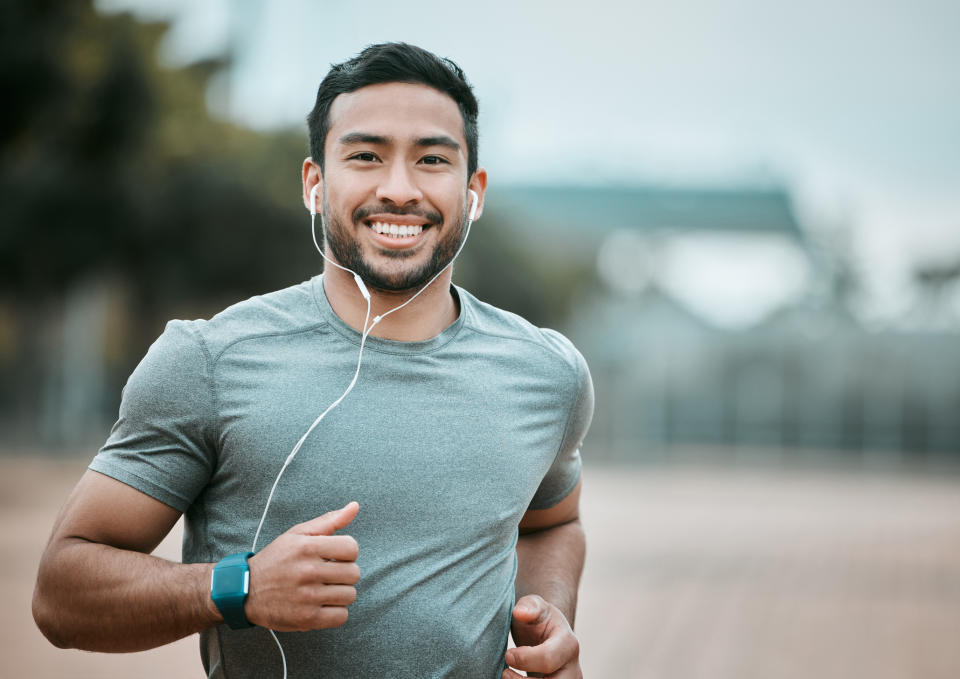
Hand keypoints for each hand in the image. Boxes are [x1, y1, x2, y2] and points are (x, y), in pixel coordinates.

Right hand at [243, 502, 360, 631]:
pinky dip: (336, 612)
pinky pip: (341, 617)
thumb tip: (355, 506)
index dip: (347, 552)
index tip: (335, 556)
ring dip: (341, 593)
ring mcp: (308, 597)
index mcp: (307, 547)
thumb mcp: (298, 534)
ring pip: (350, 595)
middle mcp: (308, 571)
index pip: (352, 548)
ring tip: (324, 589)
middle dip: (345, 573)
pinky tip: (323, 604)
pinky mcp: (307, 618)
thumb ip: (329, 521)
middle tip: (329, 574)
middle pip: (354, 573)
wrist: (246, 590)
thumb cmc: (276, 559)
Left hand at [503, 594, 580, 677]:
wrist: (548, 636)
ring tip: (507, 677)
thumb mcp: (535, 606)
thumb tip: (521, 612)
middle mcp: (573, 670)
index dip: (524, 659)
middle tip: (504, 672)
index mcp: (568, 644)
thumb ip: (529, 606)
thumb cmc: (539, 620)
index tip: (508, 654)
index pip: (548, 659)